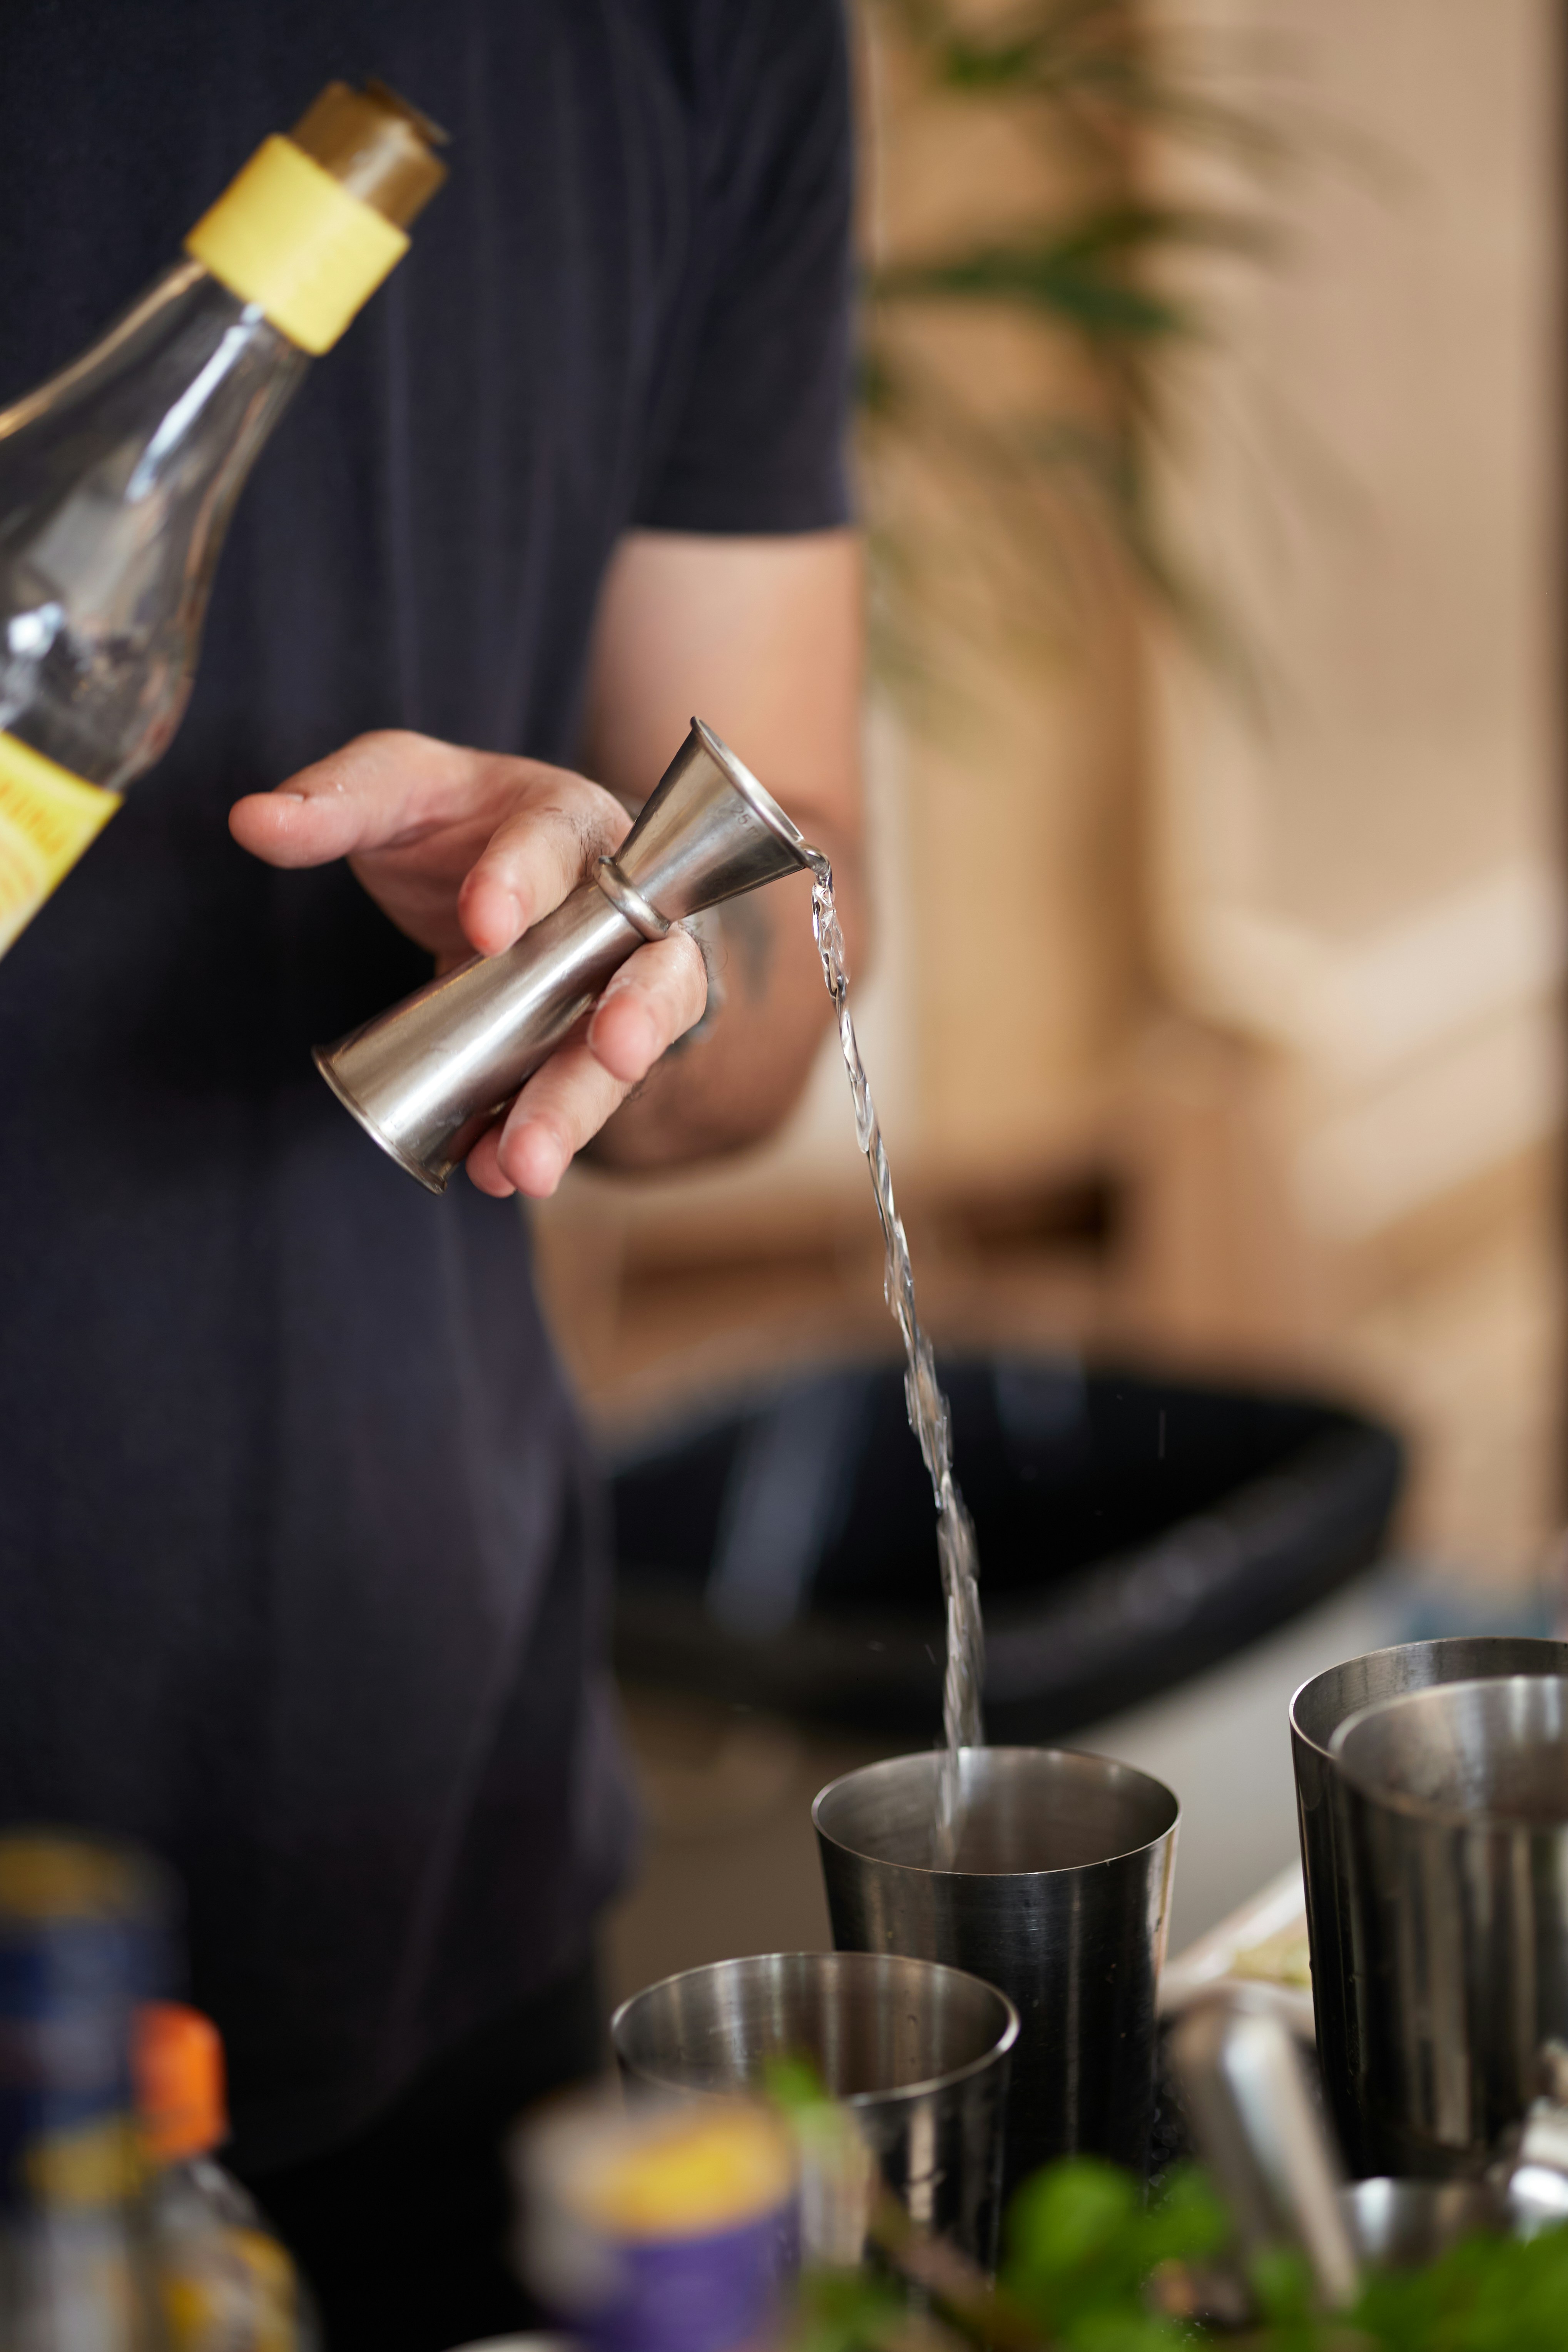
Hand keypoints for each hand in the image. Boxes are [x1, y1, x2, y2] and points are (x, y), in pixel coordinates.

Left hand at [229, 729, 707, 1198]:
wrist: (514, 877)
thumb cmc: (466, 821)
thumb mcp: (400, 786)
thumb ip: (338, 799)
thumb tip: (252, 821)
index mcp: (569, 821)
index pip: (557, 846)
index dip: (526, 884)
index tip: (486, 927)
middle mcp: (621, 910)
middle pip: (645, 968)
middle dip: (630, 1017)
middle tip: (611, 1051)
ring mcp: (616, 989)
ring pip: (622, 1051)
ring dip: (576, 1108)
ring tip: (526, 1165)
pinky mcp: (587, 1048)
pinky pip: (575, 1096)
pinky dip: (535, 1136)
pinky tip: (494, 1173)